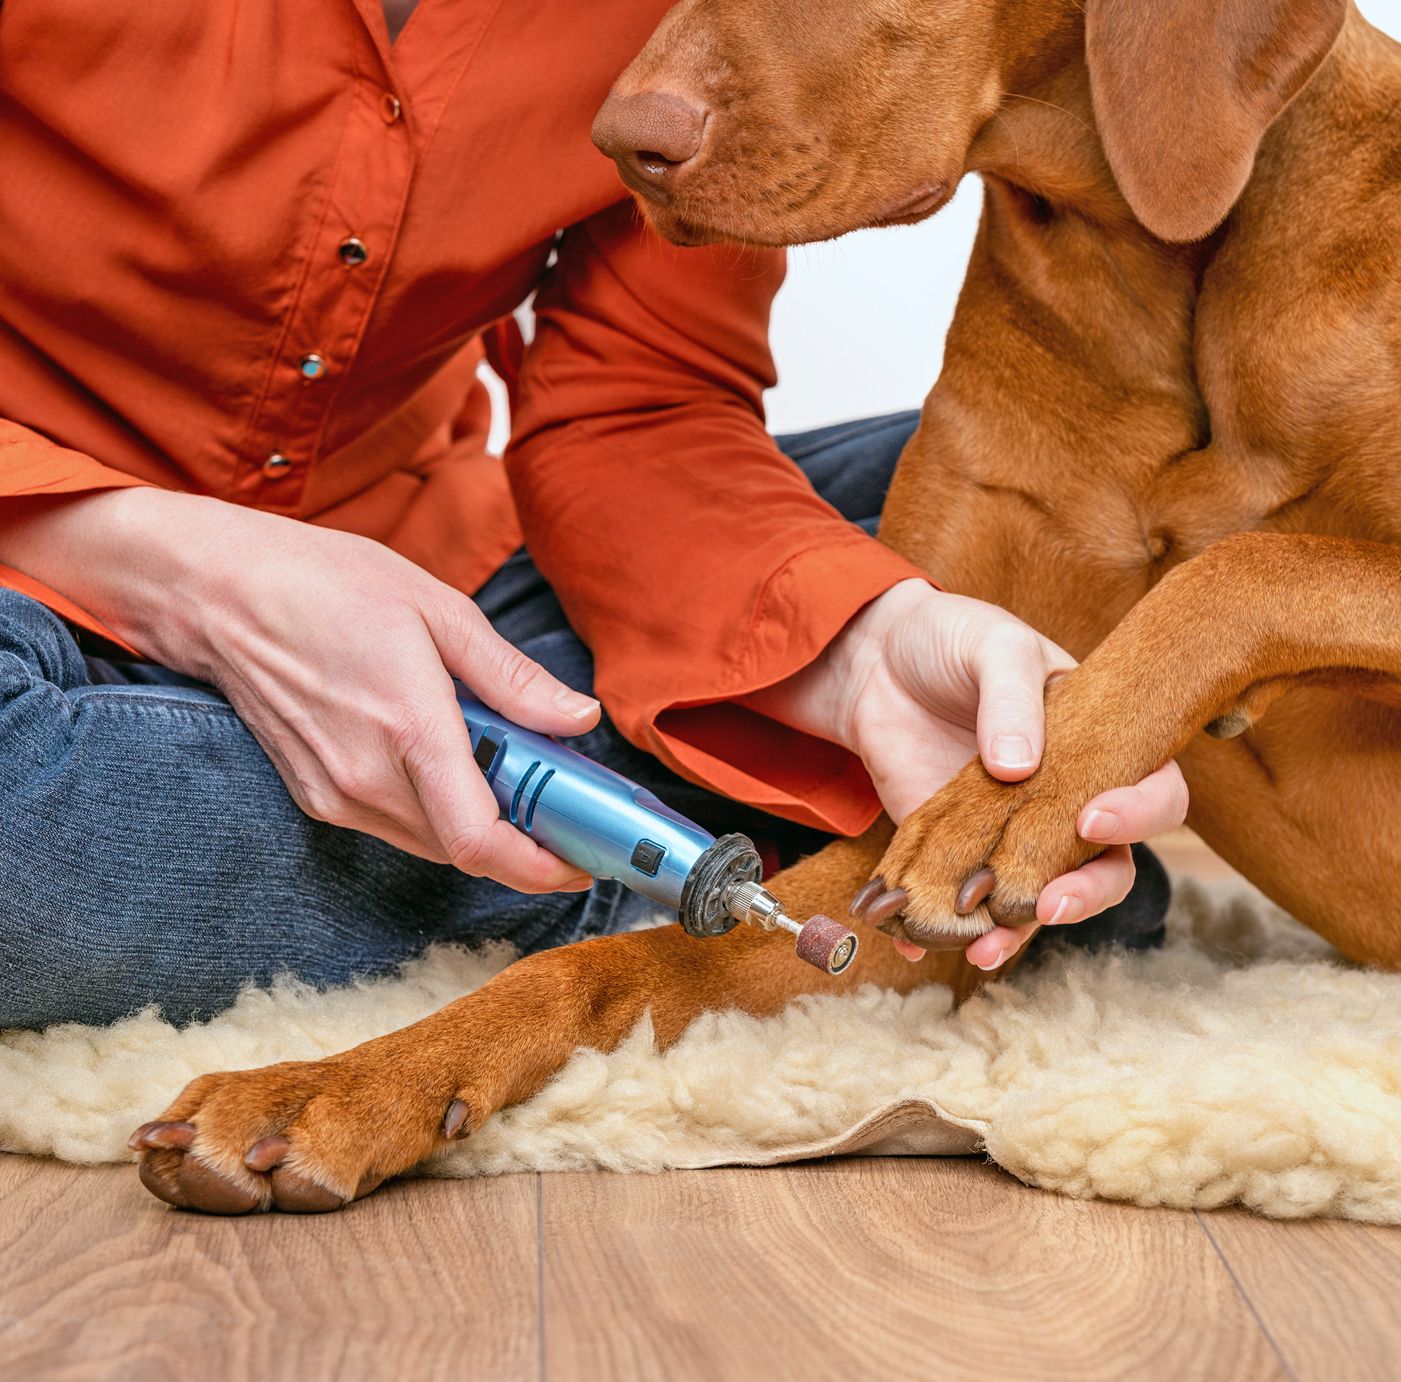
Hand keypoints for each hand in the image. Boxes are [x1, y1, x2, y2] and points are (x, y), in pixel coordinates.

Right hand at [0, 489, 600, 891]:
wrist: (218, 594)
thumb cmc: (327, 585)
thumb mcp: (439, 610)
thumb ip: (513, 678)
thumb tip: (578, 718)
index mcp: (408, 730)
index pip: (478, 839)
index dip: (537, 866)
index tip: (580, 860)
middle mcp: (367, 779)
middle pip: (464, 850)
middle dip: (524, 840)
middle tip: (563, 804)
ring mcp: (335, 795)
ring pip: (432, 843)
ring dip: (480, 826)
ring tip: (513, 775)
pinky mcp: (316, 797)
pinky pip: (396, 826)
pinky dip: (438, 812)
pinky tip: (454, 766)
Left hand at [748, 579, 1188, 965]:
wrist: (879, 662)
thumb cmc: (955, 641)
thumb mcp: (991, 646)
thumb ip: (1010, 697)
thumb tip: (1018, 766)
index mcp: (1102, 742)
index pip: (1154, 790)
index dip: (1138, 814)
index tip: (1093, 820)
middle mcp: (1069, 798)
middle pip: (1108, 865)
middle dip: (1086, 895)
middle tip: (1045, 905)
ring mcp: (1013, 832)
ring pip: (1038, 897)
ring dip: (1015, 932)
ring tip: (980, 949)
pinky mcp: (959, 851)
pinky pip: (963, 900)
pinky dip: (942, 928)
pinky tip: (912, 941)